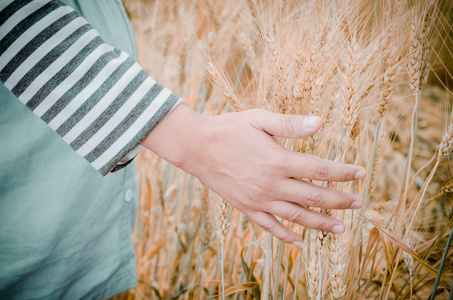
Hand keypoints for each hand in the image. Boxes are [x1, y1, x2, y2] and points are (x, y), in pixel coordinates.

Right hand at [141, 104, 365, 246]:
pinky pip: (270, 227)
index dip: (343, 172)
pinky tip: (301, 243)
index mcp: (278, 160)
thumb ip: (290, 124)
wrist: (196, 147)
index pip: (320, 169)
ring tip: (340, 229)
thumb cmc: (229, 129)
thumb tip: (320, 122)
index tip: (362, 174)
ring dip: (321, 223)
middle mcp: (272, 184)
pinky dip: (287, 237)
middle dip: (339, 200)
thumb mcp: (260, 119)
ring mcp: (259, 200)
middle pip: (314, 196)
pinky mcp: (247, 208)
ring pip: (297, 217)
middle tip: (358, 203)